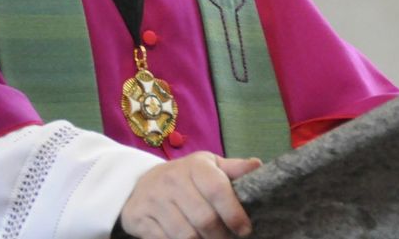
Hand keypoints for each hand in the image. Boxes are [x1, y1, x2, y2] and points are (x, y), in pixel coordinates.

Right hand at [118, 151, 261, 238]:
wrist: (140, 185)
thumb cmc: (185, 178)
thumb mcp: (208, 167)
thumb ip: (233, 169)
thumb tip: (258, 166)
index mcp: (195, 166)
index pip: (218, 190)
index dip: (234, 213)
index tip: (245, 229)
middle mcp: (172, 180)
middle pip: (205, 219)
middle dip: (220, 236)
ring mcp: (155, 200)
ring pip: (186, 236)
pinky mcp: (140, 219)